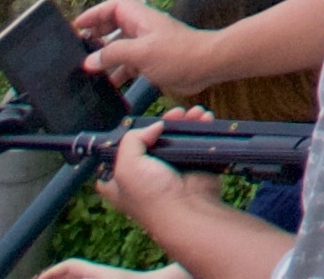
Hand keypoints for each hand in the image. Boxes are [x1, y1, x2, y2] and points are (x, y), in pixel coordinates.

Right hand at [75, 0, 208, 96]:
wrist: (208, 66)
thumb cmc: (179, 54)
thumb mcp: (141, 53)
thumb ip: (114, 54)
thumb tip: (90, 61)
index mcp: (141, 19)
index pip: (114, 7)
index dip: (95, 13)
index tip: (77, 26)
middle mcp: (144, 30)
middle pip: (114, 27)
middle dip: (97, 37)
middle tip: (79, 50)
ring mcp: (148, 46)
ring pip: (121, 49)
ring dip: (106, 59)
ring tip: (88, 72)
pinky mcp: (153, 63)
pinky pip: (129, 66)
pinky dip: (118, 74)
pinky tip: (108, 87)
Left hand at [100, 112, 202, 232]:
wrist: (188, 209)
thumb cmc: (152, 195)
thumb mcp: (127, 166)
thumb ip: (132, 139)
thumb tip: (155, 126)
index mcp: (118, 180)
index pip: (118, 151)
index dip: (128, 134)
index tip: (140, 122)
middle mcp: (141, 174)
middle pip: (150, 138)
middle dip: (164, 123)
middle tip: (175, 114)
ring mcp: (167, 169)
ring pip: (174, 137)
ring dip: (185, 122)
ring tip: (195, 114)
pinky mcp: (190, 165)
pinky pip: (193, 141)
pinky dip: (200, 128)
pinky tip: (205, 118)